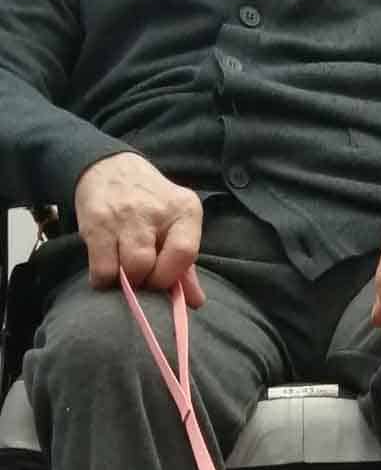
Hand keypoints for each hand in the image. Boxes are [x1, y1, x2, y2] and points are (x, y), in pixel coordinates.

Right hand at [73, 152, 203, 307]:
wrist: (110, 168)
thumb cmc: (151, 204)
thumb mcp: (176, 224)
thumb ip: (186, 264)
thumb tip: (195, 301)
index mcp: (185, 211)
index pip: (184, 252)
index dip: (170, 277)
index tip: (161, 283)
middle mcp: (154, 211)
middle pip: (148, 265)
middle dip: (144, 281)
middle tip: (141, 278)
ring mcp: (122, 216)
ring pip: (123, 269)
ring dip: (123, 281)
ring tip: (124, 273)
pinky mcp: (95, 223)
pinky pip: (100, 268)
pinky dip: (103, 279)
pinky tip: (107, 270)